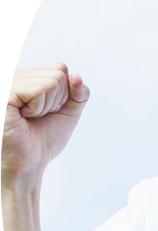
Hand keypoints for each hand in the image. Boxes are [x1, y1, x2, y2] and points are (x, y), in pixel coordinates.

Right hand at [2, 63, 90, 182]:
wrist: (28, 161)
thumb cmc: (43, 138)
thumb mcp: (68, 111)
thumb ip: (78, 93)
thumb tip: (76, 76)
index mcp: (27, 77)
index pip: (61, 69)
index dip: (64, 93)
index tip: (47, 110)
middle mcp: (16, 75)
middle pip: (59, 73)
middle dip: (56, 100)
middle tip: (37, 116)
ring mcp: (9, 81)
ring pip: (52, 81)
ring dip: (47, 106)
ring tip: (28, 117)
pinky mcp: (6, 92)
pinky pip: (40, 89)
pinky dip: (38, 108)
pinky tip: (22, 116)